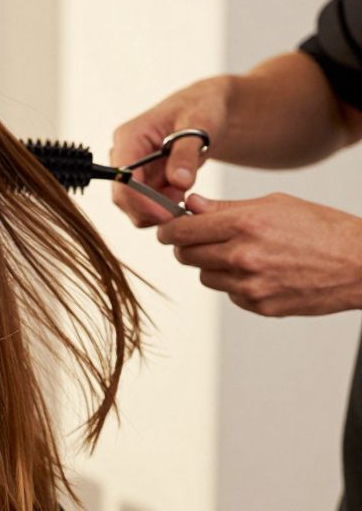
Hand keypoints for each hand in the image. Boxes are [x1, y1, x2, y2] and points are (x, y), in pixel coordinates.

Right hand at [111, 76, 233, 226]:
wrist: (204, 109)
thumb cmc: (201, 109)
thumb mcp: (200, 125)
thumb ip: (187, 154)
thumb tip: (179, 183)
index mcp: (129, 137)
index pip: (122, 178)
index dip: (141, 201)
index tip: (168, 214)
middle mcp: (123, 156)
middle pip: (123, 197)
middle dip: (151, 209)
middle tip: (182, 208)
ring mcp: (130, 171)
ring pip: (133, 206)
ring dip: (158, 211)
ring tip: (185, 197)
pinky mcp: (141, 182)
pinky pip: (145, 206)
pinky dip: (163, 209)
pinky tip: (181, 198)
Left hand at [158, 192, 361, 316]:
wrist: (360, 264)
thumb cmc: (322, 229)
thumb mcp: (274, 204)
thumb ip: (226, 208)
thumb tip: (191, 206)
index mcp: (244, 225)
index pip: (181, 231)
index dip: (168, 229)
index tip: (167, 229)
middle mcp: (242, 256)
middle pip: (186, 256)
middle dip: (188, 247)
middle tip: (203, 240)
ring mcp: (250, 285)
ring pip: (205, 276)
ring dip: (213, 266)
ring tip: (243, 254)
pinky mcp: (259, 305)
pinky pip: (229, 294)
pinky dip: (236, 284)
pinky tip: (261, 272)